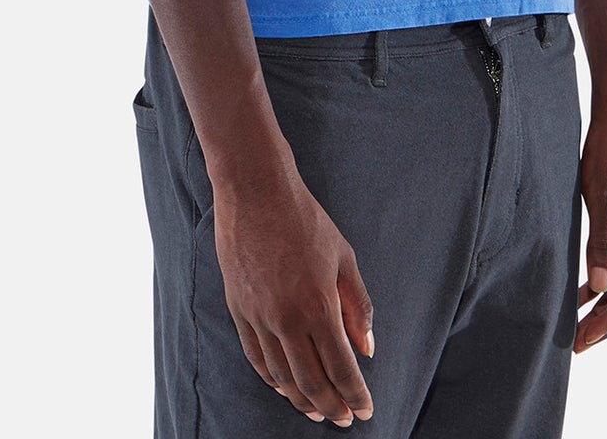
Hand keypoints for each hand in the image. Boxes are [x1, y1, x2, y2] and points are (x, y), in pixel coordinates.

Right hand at [213, 166, 374, 423]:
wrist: (255, 191)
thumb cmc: (305, 219)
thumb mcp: (343, 257)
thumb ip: (358, 306)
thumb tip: (367, 349)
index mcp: (318, 305)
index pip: (341, 368)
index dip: (355, 395)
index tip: (365, 410)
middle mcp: (287, 319)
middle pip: (312, 382)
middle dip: (332, 407)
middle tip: (344, 419)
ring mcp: (259, 317)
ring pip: (282, 377)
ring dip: (302, 400)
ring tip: (317, 410)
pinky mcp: (239, 310)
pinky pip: (256, 358)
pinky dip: (272, 380)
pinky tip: (284, 387)